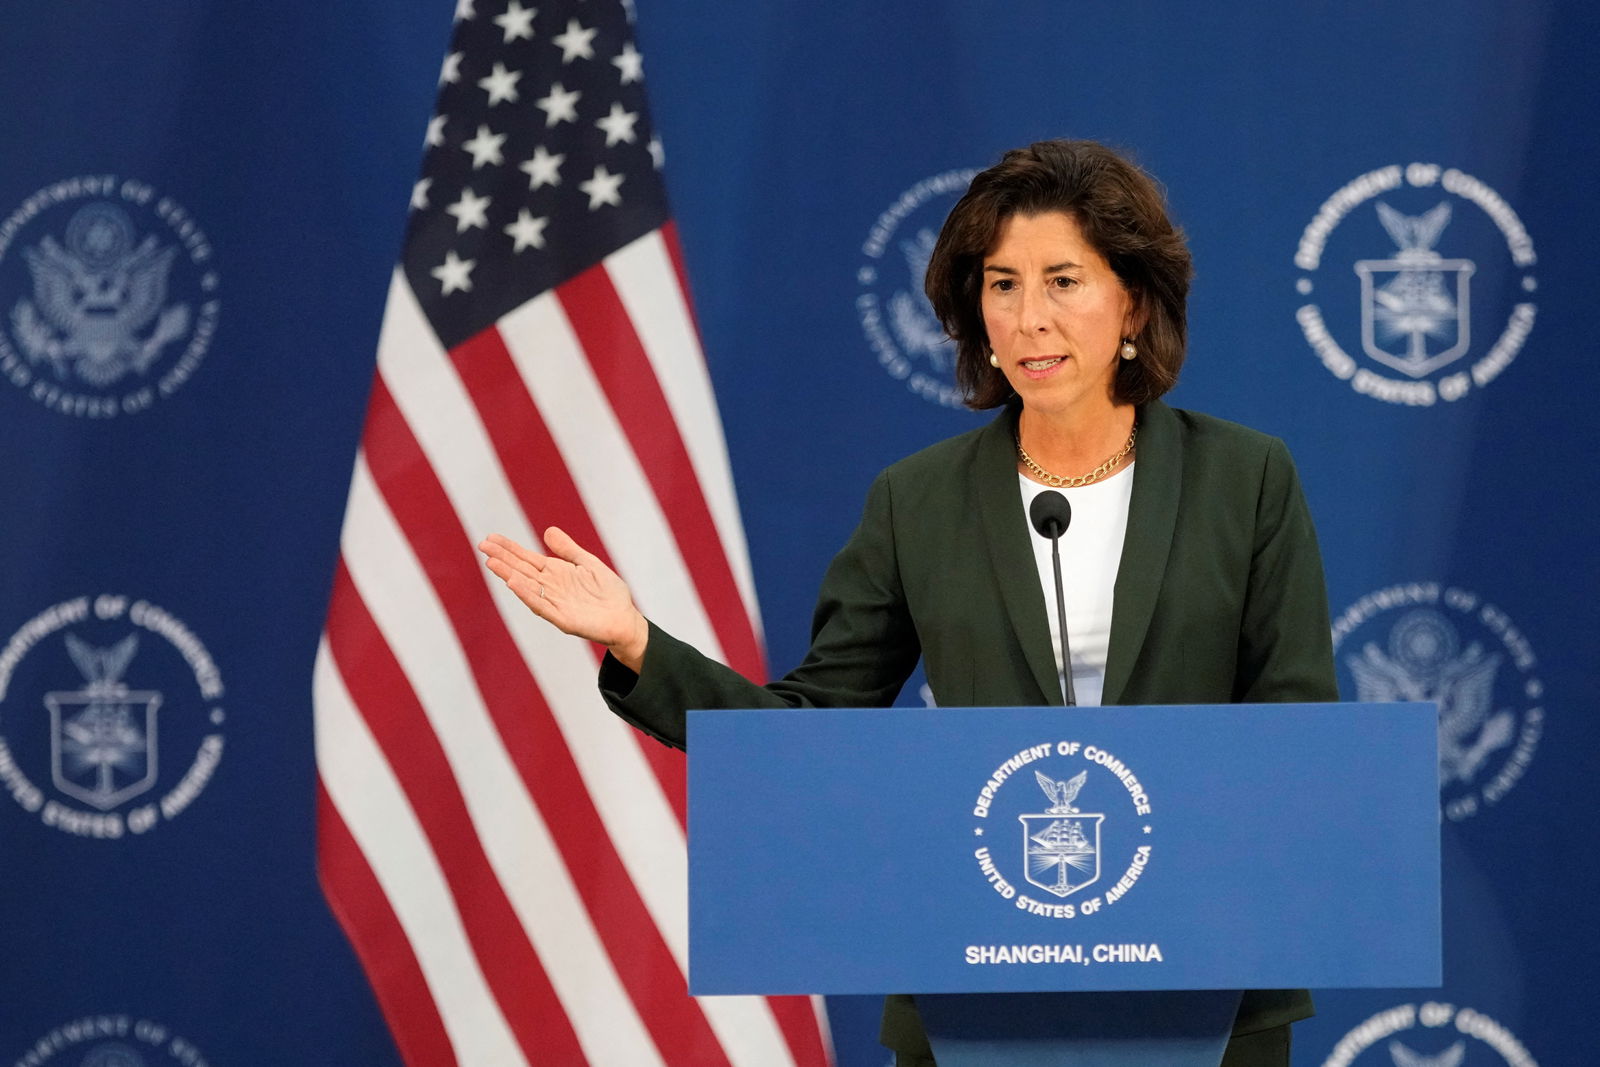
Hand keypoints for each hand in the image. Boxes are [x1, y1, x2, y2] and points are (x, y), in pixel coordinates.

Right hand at [478, 528, 648, 670]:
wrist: (625, 619)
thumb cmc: (609, 593)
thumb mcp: (588, 564)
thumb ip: (568, 550)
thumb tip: (547, 531)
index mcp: (555, 574)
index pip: (527, 559)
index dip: (509, 549)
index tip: (490, 538)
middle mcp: (550, 588)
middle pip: (522, 571)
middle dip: (503, 559)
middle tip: (482, 546)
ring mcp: (555, 603)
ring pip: (527, 588)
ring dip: (509, 575)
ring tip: (491, 563)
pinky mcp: (563, 619)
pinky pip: (542, 606)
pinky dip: (527, 595)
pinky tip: (513, 584)